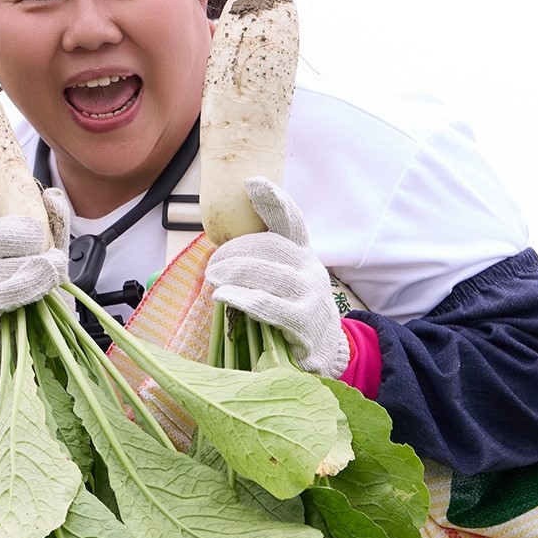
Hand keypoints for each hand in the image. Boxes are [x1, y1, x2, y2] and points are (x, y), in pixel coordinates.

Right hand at [0, 168, 70, 395]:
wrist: (34, 363)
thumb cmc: (38, 311)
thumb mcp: (50, 266)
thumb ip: (52, 233)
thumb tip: (52, 195)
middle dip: (12, 234)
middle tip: (41, 240)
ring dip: (27, 266)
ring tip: (53, 270)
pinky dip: (20, 288)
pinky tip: (40, 285)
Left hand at [205, 177, 348, 377]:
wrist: (327, 353)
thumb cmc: (294, 312)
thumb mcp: (284, 282)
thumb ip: (262, 264)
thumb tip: (217, 256)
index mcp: (303, 255)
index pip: (291, 221)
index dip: (274, 200)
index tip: (252, 183)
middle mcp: (311, 268)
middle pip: (270, 246)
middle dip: (235, 251)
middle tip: (210, 265)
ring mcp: (310, 294)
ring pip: (266, 272)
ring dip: (233, 273)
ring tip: (212, 279)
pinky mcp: (304, 321)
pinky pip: (268, 304)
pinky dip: (242, 298)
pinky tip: (223, 296)